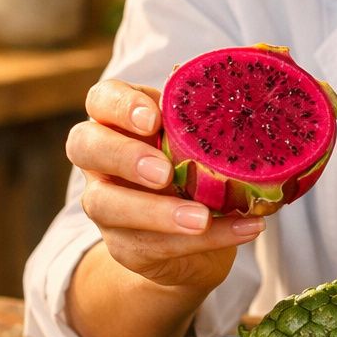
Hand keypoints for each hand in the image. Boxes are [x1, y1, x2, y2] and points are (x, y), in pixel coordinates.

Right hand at [67, 79, 263, 295]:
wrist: (198, 239)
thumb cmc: (199, 171)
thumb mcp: (204, 142)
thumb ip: (211, 120)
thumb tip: (251, 90)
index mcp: (119, 122)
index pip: (101, 100)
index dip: (120, 105)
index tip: (153, 119)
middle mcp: (102, 161)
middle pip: (85, 146)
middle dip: (124, 156)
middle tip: (163, 172)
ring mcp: (106, 206)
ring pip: (109, 205)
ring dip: (159, 212)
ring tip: (202, 217)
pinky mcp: (126, 247)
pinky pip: (157, 245)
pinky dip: (208, 239)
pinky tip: (246, 228)